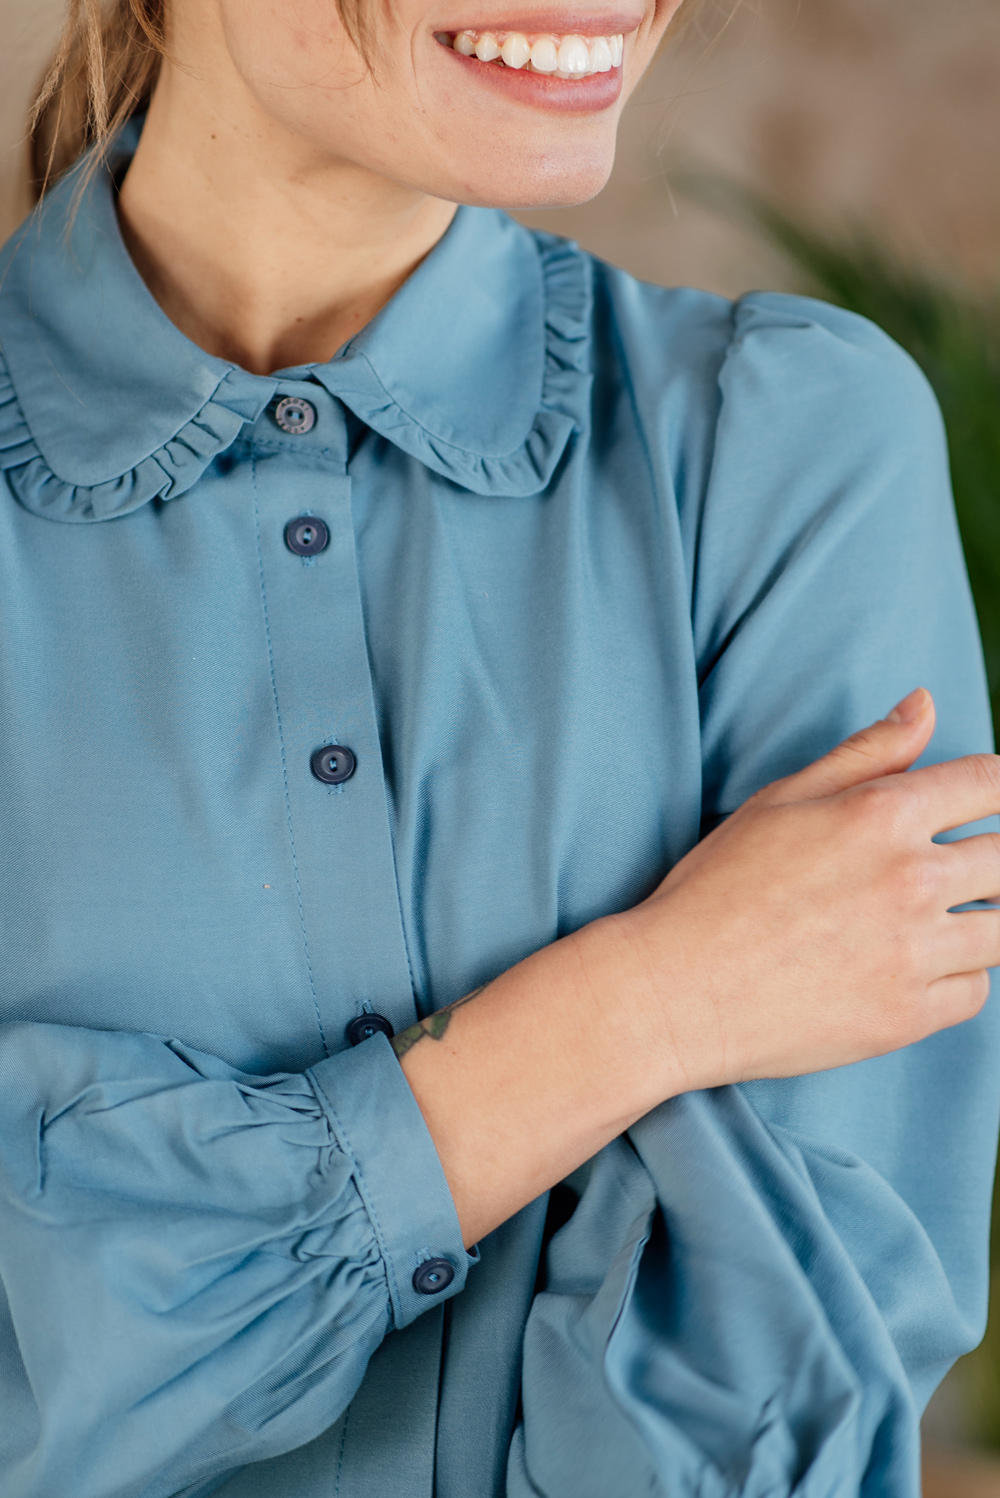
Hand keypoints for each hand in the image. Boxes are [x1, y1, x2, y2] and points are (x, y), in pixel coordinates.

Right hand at [621, 687, 999, 1091]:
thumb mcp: (780, 800)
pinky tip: (916, 966)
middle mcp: (910, 880)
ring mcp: (913, 953)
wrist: (677, 990)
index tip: (990, 802)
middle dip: (994, 857)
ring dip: (983, 919)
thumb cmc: (716, 888)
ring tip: (938, 920)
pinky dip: (959, 977)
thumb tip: (926, 704)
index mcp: (879, 815)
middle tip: (959, 868)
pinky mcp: (907, 1015)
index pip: (989, 784)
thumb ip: (865, 752)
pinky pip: (976, 991)